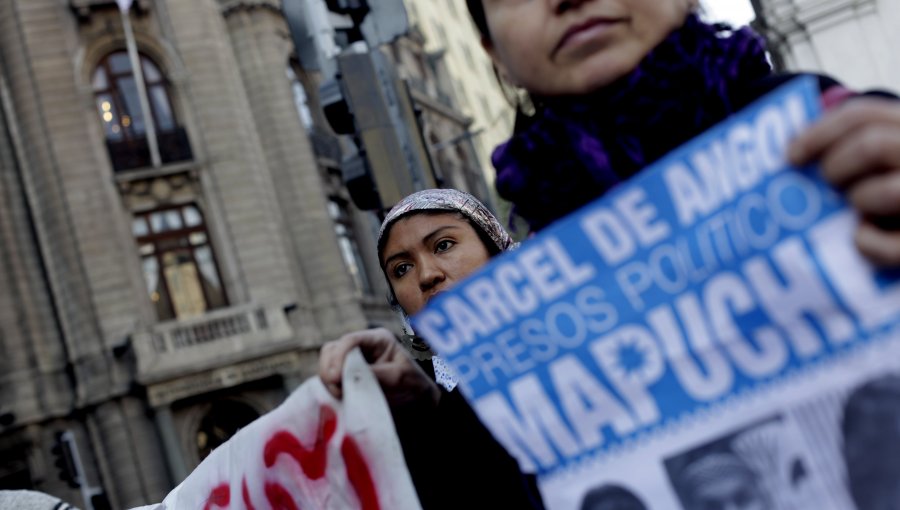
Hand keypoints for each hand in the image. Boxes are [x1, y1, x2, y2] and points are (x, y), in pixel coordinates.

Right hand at [318, 327, 439, 408]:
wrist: (415, 402)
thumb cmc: (412, 384)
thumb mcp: (399, 377)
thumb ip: (377, 374)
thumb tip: (351, 376)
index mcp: (377, 339)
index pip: (351, 340)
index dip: (339, 356)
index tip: (336, 377)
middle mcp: (361, 347)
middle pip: (332, 350)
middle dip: (330, 369)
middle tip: (337, 389)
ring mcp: (351, 361)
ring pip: (327, 364)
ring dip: (328, 380)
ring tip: (341, 395)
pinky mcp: (345, 377)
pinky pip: (328, 379)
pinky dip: (329, 388)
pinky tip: (340, 398)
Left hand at [789, 97, 899, 265]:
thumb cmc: (884, 194)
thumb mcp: (874, 165)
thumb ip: (851, 151)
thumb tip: (791, 156)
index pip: (864, 116)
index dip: (819, 133)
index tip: (790, 157)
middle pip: (873, 145)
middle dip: (834, 167)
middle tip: (826, 185)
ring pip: (888, 191)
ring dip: (859, 201)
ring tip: (856, 210)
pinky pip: (893, 246)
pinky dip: (867, 244)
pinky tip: (861, 239)